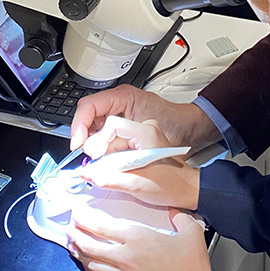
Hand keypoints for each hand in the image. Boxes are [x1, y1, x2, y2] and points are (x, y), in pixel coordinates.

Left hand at [67, 207, 211, 270]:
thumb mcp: (191, 234)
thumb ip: (180, 218)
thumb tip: (175, 212)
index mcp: (138, 238)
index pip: (102, 226)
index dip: (86, 219)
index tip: (79, 215)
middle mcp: (125, 257)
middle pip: (90, 245)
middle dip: (76, 235)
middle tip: (70, 229)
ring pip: (91, 264)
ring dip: (79, 254)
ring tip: (74, 246)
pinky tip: (89, 268)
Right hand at [70, 85, 219, 151]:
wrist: (192, 128)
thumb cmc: (177, 127)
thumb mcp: (146, 144)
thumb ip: (117, 162)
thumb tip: (90, 173)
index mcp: (124, 97)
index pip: (90, 107)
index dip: (79, 127)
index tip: (77, 145)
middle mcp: (120, 101)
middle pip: (89, 116)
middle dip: (86, 138)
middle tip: (91, 156)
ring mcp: (121, 111)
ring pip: (95, 127)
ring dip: (94, 144)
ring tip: (102, 159)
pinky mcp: (123, 122)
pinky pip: (105, 134)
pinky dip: (104, 147)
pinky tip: (110, 158)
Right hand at [76, 120, 199, 209]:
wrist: (186, 189)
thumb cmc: (171, 185)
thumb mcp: (136, 185)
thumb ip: (108, 179)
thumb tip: (85, 173)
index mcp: (146, 132)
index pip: (112, 124)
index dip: (97, 139)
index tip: (92, 155)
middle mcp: (144, 128)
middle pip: (109, 131)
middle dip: (99, 150)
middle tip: (98, 168)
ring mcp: (142, 134)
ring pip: (112, 139)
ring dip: (105, 156)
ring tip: (109, 172)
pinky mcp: (140, 141)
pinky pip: (118, 144)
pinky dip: (112, 157)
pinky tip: (115, 170)